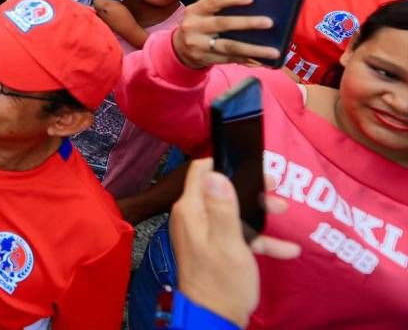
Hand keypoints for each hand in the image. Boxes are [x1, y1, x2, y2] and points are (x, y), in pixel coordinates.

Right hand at [171, 0, 279, 68]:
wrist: (180, 48)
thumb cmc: (198, 24)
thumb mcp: (201, 11)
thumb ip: (216, 0)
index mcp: (194, 11)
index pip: (213, 2)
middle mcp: (194, 27)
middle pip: (222, 24)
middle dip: (247, 23)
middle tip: (269, 22)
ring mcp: (199, 45)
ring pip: (229, 46)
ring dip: (253, 49)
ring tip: (273, 51)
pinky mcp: (206, 59)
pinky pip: (230, 59)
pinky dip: (247, 59)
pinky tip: (262, 60)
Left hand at [171, 159, 300, 327]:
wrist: (215, 319)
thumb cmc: (222, 283)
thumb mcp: (229, 243)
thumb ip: (222, 207)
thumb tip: (215, 173)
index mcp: (191, 210)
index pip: (201, 171)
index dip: (226, 163)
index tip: (252, 165)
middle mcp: (193, 217)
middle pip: (221, 189)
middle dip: (249, 188)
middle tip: (274, 188)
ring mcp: (203, 232)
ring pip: (232, 212)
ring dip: (258, 213)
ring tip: (283, 212)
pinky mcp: (214, 247)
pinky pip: (236, 234)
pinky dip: (259, 239)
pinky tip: (287, 249)